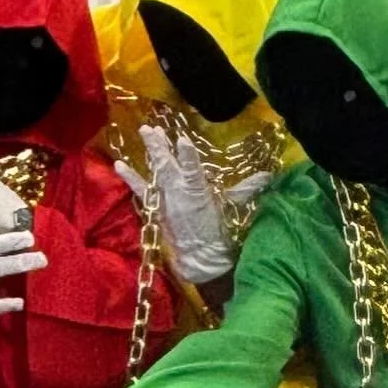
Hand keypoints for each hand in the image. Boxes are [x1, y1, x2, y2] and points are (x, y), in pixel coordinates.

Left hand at [116, 126, 271, 285]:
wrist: (201, 260)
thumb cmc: (219, 234)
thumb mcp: (233, 209)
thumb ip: (246, 190)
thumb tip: (269, 177)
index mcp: (198, 193)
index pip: (193, 170)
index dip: (188, 155)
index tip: (183, 140)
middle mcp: (178, 193)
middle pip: (167, 165)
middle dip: (160, 145)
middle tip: (151, 128)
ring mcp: (165, 200)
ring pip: (155, 171)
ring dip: (150, 152)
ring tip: (144, 131)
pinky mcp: (156, 208)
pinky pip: (141, 190)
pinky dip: (130, 177)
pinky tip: (119, 164)